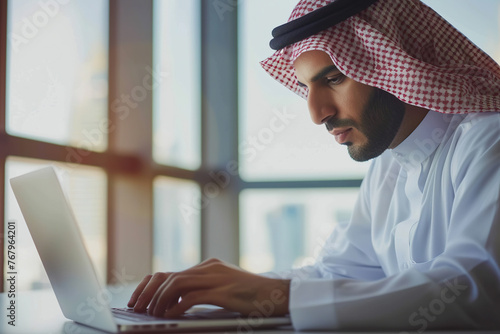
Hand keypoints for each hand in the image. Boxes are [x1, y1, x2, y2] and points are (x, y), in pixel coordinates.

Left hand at [127, 258, 289, 317]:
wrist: (275, 293)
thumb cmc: (251, 295)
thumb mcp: (224, 287)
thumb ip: (204, 289)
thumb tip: (178, 302)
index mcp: (207, 266)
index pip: (170, 273)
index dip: (150, 286)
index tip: (138, 300)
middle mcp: (208, 268)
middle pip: (168, 277)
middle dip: (148, 293)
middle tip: (138, 308)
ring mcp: (215, 278)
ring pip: (176, 284)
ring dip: (160, 300)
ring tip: (153, 314)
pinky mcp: (222, 291)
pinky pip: (192, 297)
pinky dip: (177, 307)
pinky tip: (171, 315)